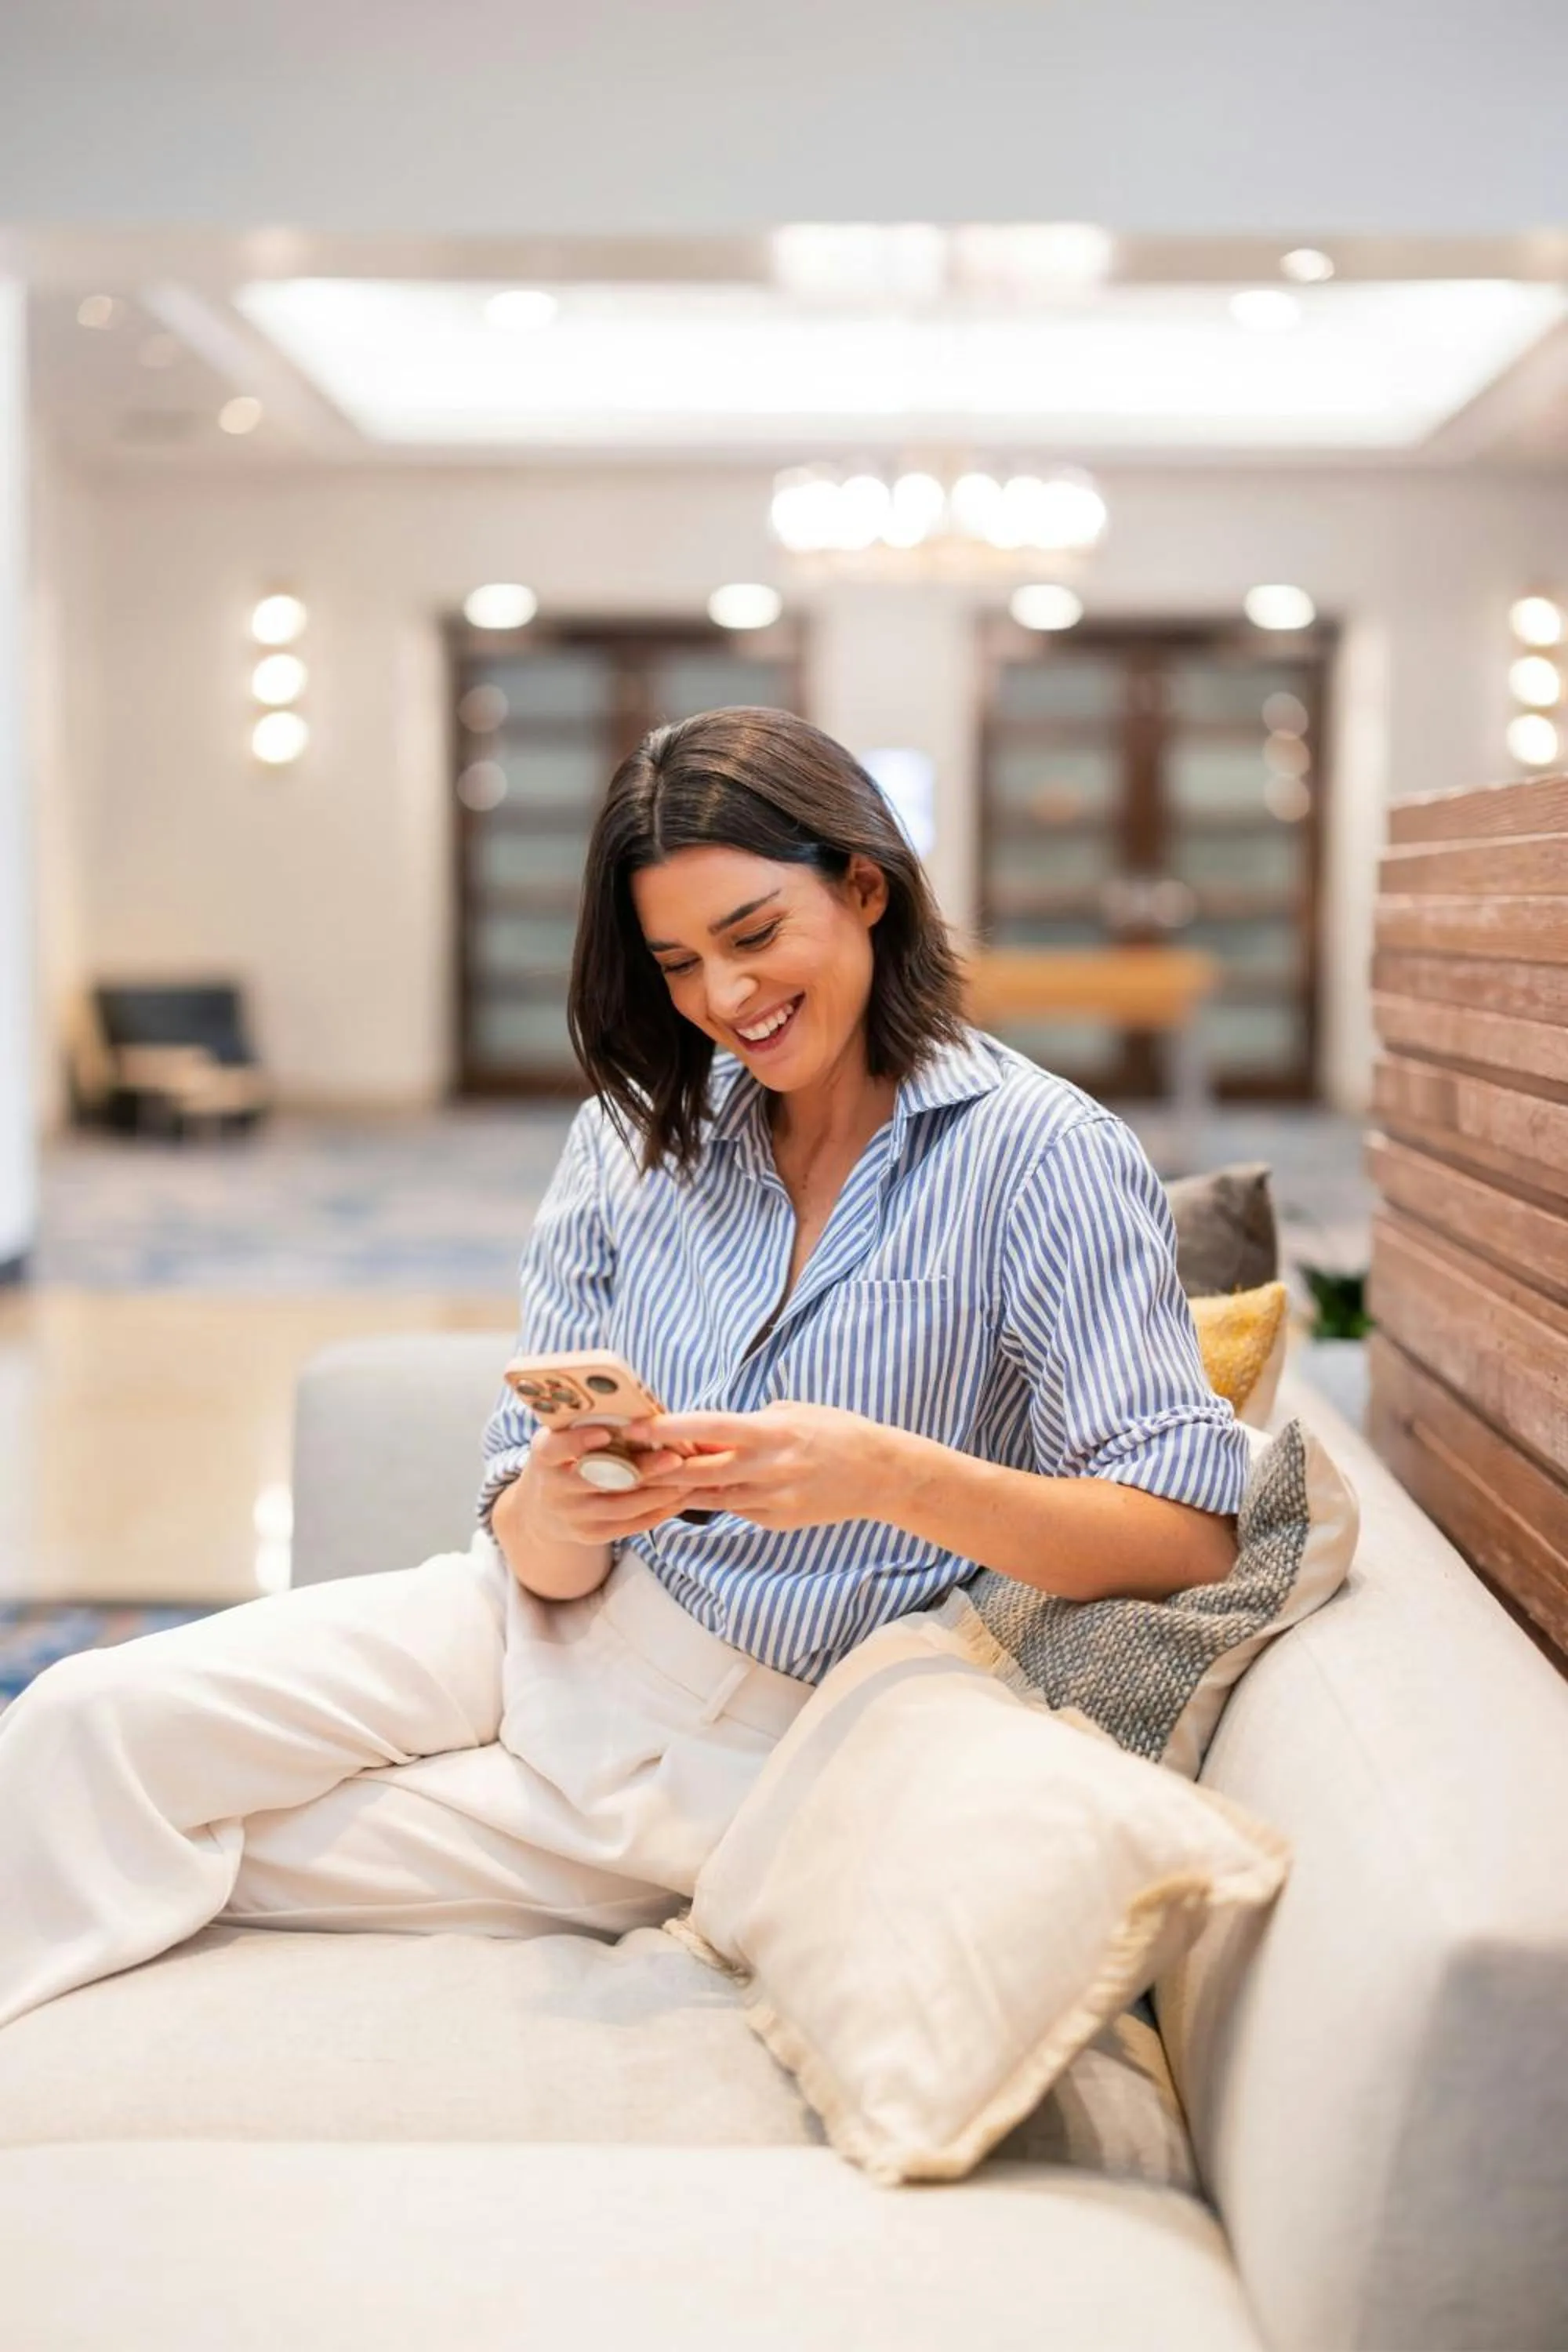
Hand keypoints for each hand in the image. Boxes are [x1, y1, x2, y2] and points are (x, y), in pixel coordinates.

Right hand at [519, 1422, 738, 1545]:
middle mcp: (554, 1489)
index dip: (577, 1442)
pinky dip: (658, 1512)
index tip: (605, 1433)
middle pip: (598, 1480)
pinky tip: (680, 1498)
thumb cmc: (566, 1455)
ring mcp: (573, 1516)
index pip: (554, 1449)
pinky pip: (629, 1526)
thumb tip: (640, 1408)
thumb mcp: (564, 1435)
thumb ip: (590, 1422)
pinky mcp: (592, 1534)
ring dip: (658, 1493)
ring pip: (620, 1507)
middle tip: (674, 1458)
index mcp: (544, 1456)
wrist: (543, 1508)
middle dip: (639, 1469)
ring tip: (688, 1479)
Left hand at [622, 1401, 887, 1531]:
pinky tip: (699, 1490)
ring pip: (708, 1497)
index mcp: (770, 1433)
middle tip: (626, 1460)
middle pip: (696, 1472)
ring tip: (650, 1478)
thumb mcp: (792, 1412)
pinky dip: (716, 1498)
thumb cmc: (836, 1431)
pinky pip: (734, 1509)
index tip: (635, 1427)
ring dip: (679, 1488)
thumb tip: (709, 1429)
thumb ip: (749, 1422)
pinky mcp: (775, 1521)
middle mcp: (767, 1469)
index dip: (667, 1430)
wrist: (879, 1475)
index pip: (707, 1429)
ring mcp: (771, 1501)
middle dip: (658, 1467)